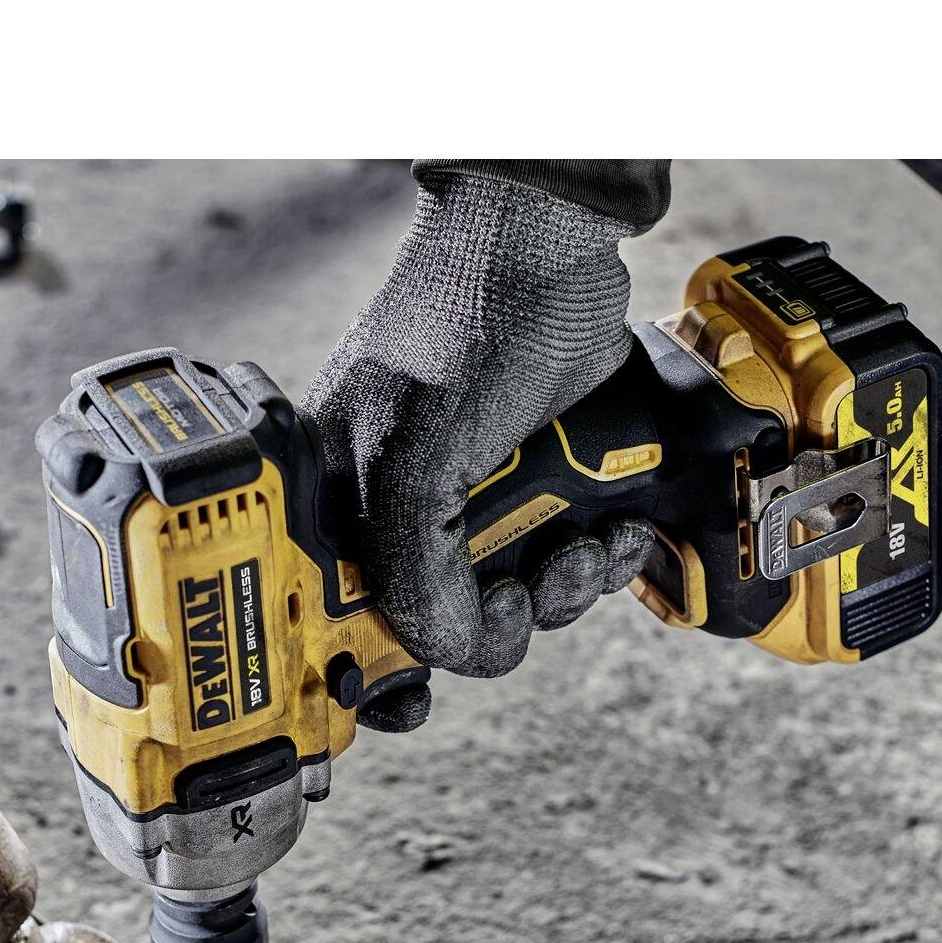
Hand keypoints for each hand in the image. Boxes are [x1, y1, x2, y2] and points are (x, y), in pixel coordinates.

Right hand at [304, 169, 657, 729]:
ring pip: (507, 604)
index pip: (333, 623)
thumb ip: (413, 576)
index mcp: (332, 503)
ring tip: (582, 549)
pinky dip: (590, 565)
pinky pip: (558, 565)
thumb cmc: (463, 320)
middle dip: (493, 627)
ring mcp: (469, 501)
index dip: (370, 674)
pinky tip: (609, 535)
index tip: (407, 703)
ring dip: (557, 596)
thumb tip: (436, 656)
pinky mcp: (538, 488)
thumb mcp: (417, 461)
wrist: (557, 239)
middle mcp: (393, 510)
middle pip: (435, 629)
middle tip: (520, 597)